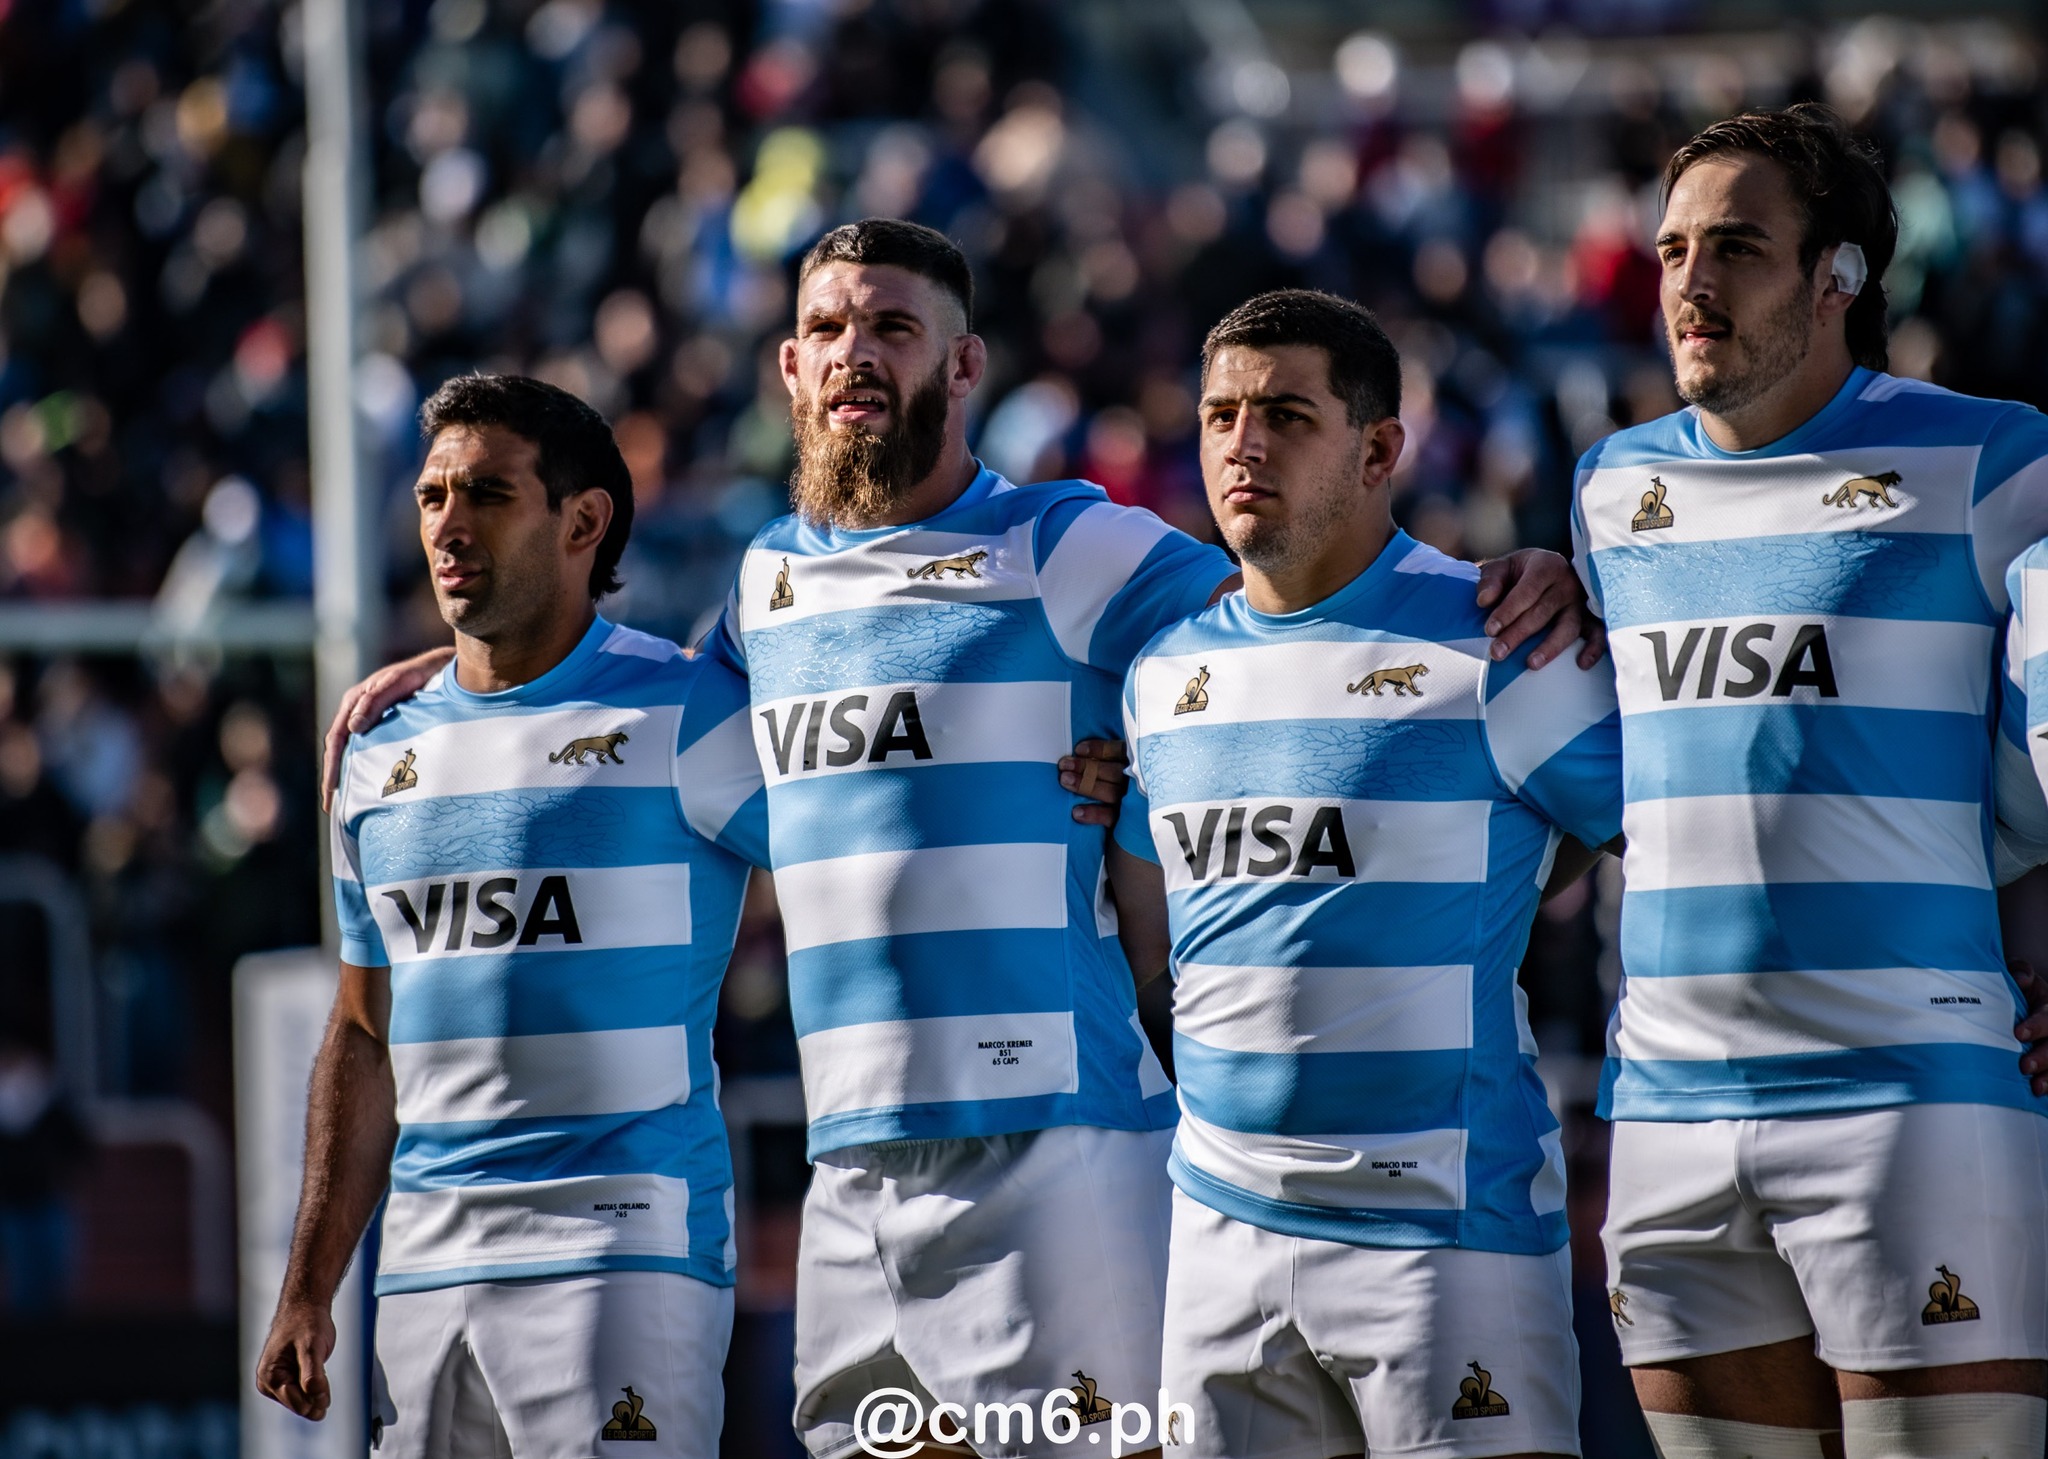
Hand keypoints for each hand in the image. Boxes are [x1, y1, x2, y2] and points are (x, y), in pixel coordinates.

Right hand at [256, 1298, 336, 1419]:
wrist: (304, 1306)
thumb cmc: (307, 1323)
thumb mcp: (312, 1348)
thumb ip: (313, 1375)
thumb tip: (317, 1401)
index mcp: (270, 1377)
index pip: (298, 1405)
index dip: (318, 1399)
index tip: (328, 1387)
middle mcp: (268, 1383)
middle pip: (300, 1405)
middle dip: (316, 1394)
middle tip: (322, 1370)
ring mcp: (274, 1382)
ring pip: (303, 1400)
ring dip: (315, 1387)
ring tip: (315, 1363)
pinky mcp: (284, 1379)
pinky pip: (303, 1392)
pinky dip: (314, 1383)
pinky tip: (314, 1366)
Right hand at [321, 647, 454, 812]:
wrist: (438, 668)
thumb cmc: (417, 674)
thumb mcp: (396, 684)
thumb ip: (374, 703)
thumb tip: (352, 728)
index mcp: (354, 700)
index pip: (336, 738)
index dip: (332, 766)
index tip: (331, 790)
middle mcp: (356, 710)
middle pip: (338, 748)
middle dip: (332, 776)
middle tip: (331, 806)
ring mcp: (367, 717)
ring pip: (349, 750)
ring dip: (344, 774)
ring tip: (341, 802)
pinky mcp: (380, 724)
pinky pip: (364, 748)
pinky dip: (359, 766)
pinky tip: (363, 783)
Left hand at [1059, 739, 1127, 826]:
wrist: (1134, 828)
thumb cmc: (1114, 786)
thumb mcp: (1116, 768)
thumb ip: (1104, 761)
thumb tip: (1077, 753)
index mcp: (1135, 765)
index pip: (1120, 752)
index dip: (1099, 749)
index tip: (1078, 750)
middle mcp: (1136, 782)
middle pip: (1114, 772)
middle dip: (1086, 767)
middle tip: (1064, 764)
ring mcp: (1132, 802)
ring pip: (1112, 792)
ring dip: (1086, 785)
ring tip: (1065, 781)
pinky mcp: (1126, 821)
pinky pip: (1110, 817)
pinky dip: (1094, 814)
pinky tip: (1076, 812)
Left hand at [1475, 549, 1607, 669]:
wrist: (1542, 571)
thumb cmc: (1518, 573)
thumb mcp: (1501, 568)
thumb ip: (1491, 581)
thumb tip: (1484, 601)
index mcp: (1546, 566)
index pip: (1527, 591)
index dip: (1509, 611)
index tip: (1490, 630)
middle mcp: (1567, 583)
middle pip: (1543, 612)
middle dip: (1519, 634)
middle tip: (1497, 653)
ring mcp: (1580, 602)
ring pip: (1568, 626)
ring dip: (1550, 647)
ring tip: (1531, 664)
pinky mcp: (1590, 618)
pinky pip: (1596, 634)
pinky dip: (1593, 649)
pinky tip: (1581, 664)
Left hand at [2014, 960, 2047, 1096]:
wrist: (2016, 1007)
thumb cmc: (2016, 991)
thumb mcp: (2020, 978)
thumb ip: (2019, 971)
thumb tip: (2020, 978)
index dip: (2036, 1025)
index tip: (2018, 1034)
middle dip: (2044, 1056)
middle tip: (2024, 1066)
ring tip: (2035, 1087)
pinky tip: (2040, 1094)